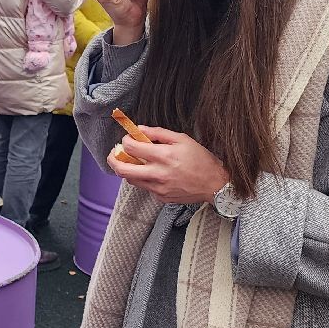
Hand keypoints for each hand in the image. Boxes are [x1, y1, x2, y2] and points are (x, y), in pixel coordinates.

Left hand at [107, 126, 229, 204]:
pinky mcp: (160, 198)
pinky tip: (152, 173)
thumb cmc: (201, 160)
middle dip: (113, 159)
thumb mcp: (182, 139)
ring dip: (127, 169)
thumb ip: (158, 133)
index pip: (131, 148)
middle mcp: (158, 174)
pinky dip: (143, 178)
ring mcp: (158, 188)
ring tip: (133, 162)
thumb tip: (139, 130)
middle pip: (122, 169)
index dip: (125, 141)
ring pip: (130, 180)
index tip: (128, 139)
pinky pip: (144, 187)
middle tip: (114, 153)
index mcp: (164, 156)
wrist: (215, 185)